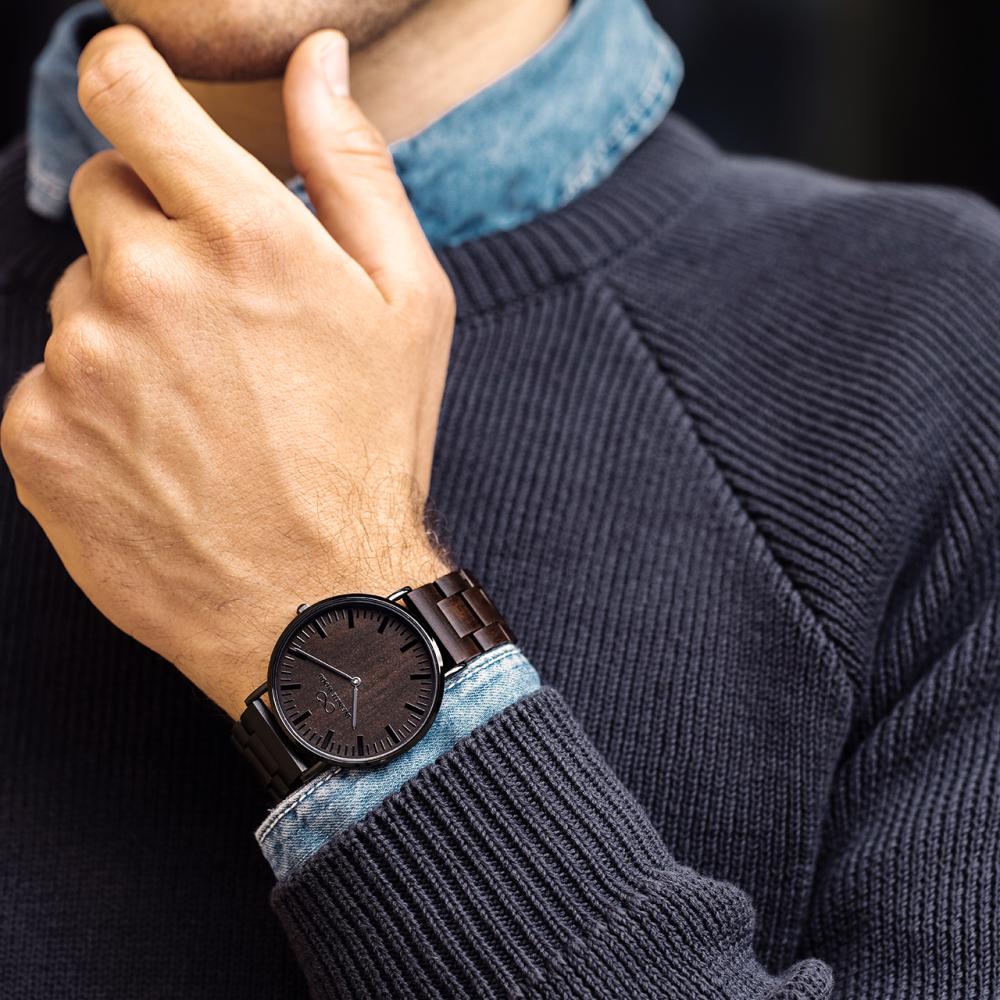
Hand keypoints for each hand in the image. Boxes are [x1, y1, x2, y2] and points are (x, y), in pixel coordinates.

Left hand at [0, 26, 453, 719]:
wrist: (315, 600)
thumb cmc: (371, 449)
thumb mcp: (407, 302)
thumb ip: (352, 165)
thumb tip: (319, 61)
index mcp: (241, 235)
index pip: (125, 88)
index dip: (125, 73)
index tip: (136, 91)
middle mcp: (144, 283)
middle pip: (102, 196)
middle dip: (156, 231)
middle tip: (224, 319)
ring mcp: (79, 361)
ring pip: (78, 295)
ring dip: (127, 324)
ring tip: (201, 403)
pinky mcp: (36, 433)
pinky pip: (47, 376)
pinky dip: (94, 399)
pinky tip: (161, 448)